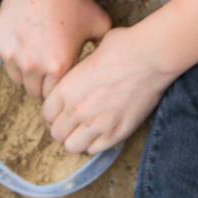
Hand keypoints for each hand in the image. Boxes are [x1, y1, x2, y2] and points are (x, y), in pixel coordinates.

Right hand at [0, 0, 110, 98]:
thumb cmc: (72, 1)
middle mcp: (32, 67)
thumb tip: (106, 61)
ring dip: (24, 70)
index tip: (59, 76)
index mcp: (57, 69)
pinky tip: (22, 34)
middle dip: (40, 82)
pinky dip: (11, 50)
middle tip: (46, 65)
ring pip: (16, 76)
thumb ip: (101, 47)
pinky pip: (3, 56)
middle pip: (32, 90)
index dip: (57, 86)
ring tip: (34, 51)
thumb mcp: (99, 25)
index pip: (53, 95)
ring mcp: (11, 56)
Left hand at [42, 25, 175, 154]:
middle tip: (75, 121)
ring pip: (73, 147)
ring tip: (87, 129)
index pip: (47, 114)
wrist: (151, 57)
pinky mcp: (117, 133)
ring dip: (77, 139)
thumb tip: (80, 77)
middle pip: (57, 133)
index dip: (55, 112)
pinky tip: (102, 130)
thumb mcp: (90, 55)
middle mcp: (77, 110)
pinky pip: (95, 150)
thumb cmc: (122, 47)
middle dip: (64, 127)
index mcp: (66, 89)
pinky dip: (96, 143)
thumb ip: (78, 74)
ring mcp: (97, 124)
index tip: (64, 109)